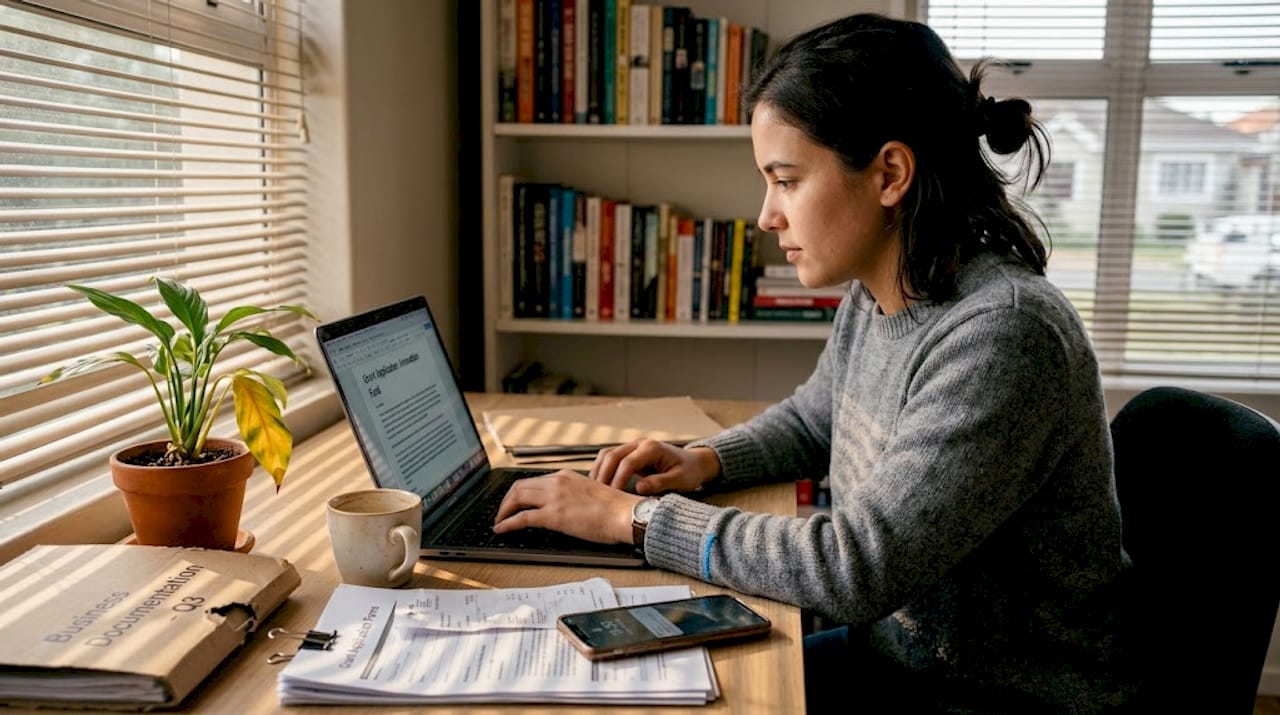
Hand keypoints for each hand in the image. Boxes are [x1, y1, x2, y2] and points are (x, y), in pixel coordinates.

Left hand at [492, 470, 640, 543]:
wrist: (624, 514)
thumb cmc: (614, 508)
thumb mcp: (589, 492)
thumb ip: (572, 494)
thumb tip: (562, 504)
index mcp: (565, 476)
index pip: (533, 480)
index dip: (519, 492)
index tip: (514, 501)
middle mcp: (557, 482)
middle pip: (519, 486)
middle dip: (506, 500)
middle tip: (502, 512)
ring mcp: (554, 498)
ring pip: (517, 498)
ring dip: (504, 510)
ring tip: (499, 521)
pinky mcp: (553, 515)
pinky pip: (522, 518)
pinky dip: (507, 523)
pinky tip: (502, 528)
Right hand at [589, 439, 720, 494]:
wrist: (694, 463)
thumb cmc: (689, 472)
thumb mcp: (680, 480)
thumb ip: (660, 483)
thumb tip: (639, 488)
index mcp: (652, 448)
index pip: (627, 463)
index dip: (618, 480)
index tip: (613, 496)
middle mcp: (640, 443)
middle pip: (612, 455)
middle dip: (603, 475)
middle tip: (598, 495)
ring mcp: (634, 446)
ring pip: (607, 454)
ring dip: (599, 471)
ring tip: (594, 490)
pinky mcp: (630, 453)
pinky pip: (610, 458)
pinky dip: (602, 469)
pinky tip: (599, 484)